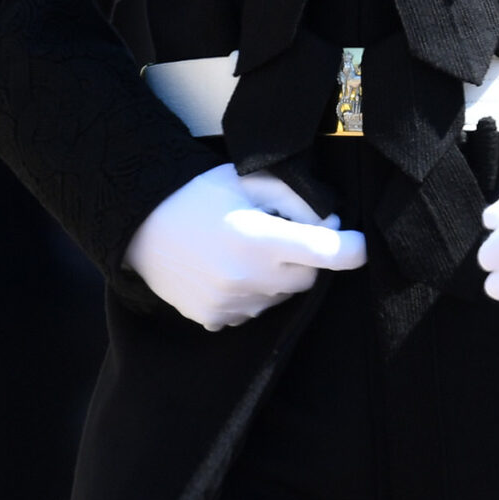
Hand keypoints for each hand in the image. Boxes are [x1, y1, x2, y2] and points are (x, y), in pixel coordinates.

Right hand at [125, 162, 366, 331]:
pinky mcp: (214, 319)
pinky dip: (252, 294)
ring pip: (281, 297)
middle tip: (279, 235)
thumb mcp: (252, 180)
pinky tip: (229, 270)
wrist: (139, 224)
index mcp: (260, 239)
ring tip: (247, 251)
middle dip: (305, 258)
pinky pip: (253, 311)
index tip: (359, 243)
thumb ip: (300, 199)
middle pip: (308, 278)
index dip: (352, 248)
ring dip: (277, 278)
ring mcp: (230, 303)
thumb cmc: (201, 194)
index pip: (330, 253)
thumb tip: (333, 223)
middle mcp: (247, 278)